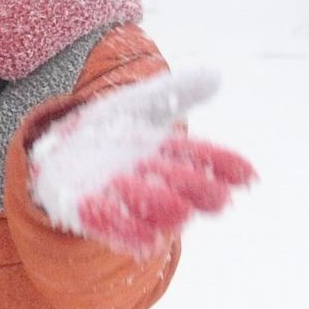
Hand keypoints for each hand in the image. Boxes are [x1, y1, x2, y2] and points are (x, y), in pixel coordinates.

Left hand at [29, 66, 254, 252]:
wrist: (62, 152)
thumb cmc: (110, 130)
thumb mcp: (139, 105)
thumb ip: (174, 93)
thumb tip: (215, 73)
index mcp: (178, 157)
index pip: (217, 165)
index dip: (231, 168)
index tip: (247, 174)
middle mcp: (166, 186)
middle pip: (202, 197)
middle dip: (190, 183)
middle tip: (158, 163)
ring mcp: (136, 207)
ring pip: (166, 219)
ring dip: (151, 201)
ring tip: (121, 178)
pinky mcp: (104, 221)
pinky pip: (121, 235)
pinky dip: (114, 224)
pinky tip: (91, 202)